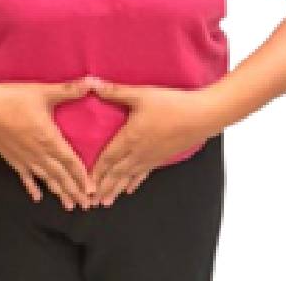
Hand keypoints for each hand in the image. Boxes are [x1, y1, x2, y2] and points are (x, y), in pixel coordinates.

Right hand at [0, 77, 97, 210]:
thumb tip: (92, 82)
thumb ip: (69, 89)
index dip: (82, 177)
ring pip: (46, 180)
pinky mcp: (11, 158)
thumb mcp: (43, 91)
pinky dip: (32, 188)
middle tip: (87, 206)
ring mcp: (24, 158)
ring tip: (69, 206)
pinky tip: (37, 197)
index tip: (92, 191)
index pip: (70, 162)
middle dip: (74, 191)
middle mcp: (38, 153)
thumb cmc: (12, 98)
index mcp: (49, 138)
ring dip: (59, 192)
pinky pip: (25, 177)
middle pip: (60, 176)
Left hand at [86, 79, 208, 206]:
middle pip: (116, 173)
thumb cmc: (171, 104)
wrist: (201, 116)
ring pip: (128, 178)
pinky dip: (134, 183)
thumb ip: (115, 91)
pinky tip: (130, 189)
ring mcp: (151, 158)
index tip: (84, 182)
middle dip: (102, 187)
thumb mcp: (141, 94)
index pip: (107, 158)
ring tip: (105, 202)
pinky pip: (143, 174)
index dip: (95, 171)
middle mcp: (139, 152)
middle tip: (90, 202)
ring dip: (115, 190)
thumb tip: (92, 83)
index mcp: (130, 138)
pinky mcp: (162, 158)